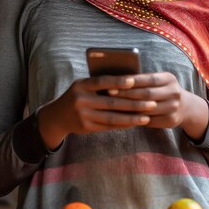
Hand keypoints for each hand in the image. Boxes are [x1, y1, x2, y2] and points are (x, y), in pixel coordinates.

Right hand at [37, 75, 157, 148]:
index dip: (118, 81)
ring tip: (147, 116)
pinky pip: (109, 126)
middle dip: (134, 103)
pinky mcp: (86, 128)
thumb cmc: (77, 95)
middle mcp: (81, 100)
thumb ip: (100, 84)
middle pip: (111, 102)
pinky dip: (123, 124)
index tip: (134, 81)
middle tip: (151, 103)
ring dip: (132, 117)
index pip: (102, 82)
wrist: (57, 116)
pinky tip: (135, 123)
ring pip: (112, 117)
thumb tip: (129, 82)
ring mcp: (83, 115)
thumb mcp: (83, 85)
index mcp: (81, 85)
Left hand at [113, 72, 208, 138]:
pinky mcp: (171, 120)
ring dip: (128, 108)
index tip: (113, 83)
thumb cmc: (162, 90)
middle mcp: (174, 92)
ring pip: (147, 109)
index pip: (148, 79)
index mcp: (169, 78)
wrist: (185, 107)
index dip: (130, 81)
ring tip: (112, 106)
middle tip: (108, 94)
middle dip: (126, 94)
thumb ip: (143, 80)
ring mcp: (174, 107)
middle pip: (147, 94)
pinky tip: (122, 117)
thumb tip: (117, 79)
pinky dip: (135, 119)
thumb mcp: (158, 81)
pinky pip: (149, 121)